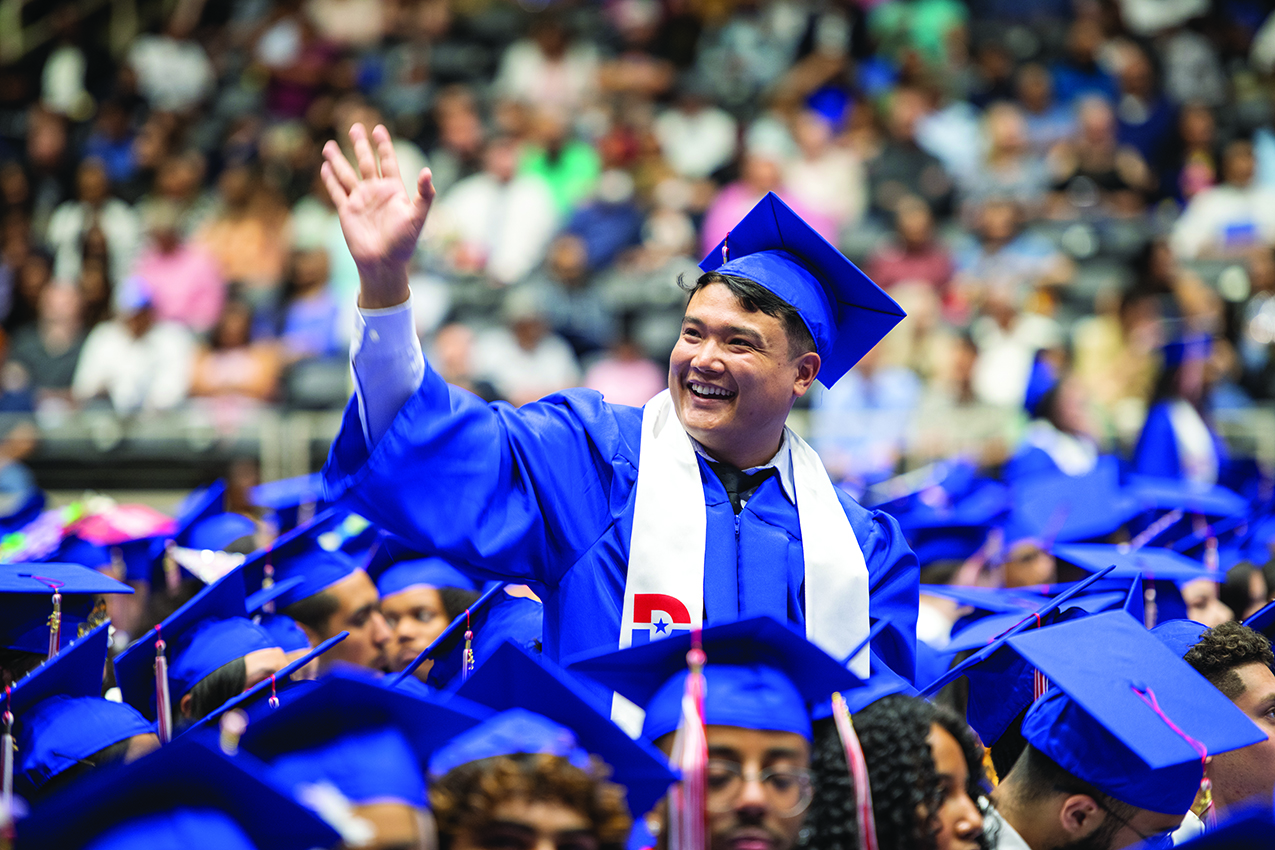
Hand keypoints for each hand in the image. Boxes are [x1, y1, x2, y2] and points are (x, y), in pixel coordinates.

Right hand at [320, 123, 434, 308]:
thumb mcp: (417, 217)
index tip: (378, 129)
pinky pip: (337, 192)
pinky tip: (325, 168)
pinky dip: (330, 180)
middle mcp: (376, 192)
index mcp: (394, 190)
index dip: (383, 146)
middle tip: (355, 127)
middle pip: (366, 162)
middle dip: (360, 145)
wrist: (384, 263)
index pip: (388, 162)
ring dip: (338, 160)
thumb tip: (427, 171)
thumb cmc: (404, 243)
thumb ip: (424, 195)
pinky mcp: (347, 212)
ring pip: (347, 174)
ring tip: (329, 144)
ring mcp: (360, 201)